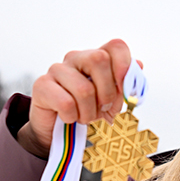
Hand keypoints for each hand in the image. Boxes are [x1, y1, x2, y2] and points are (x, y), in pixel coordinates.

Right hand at [17, 39, 135, 157]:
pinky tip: (69, 118)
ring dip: (88, 112)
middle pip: (99, 59)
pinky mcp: (42, 85)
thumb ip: (125, 85)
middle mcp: (76, 58)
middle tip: (102, 108)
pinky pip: (65, 102)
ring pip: (84, 88)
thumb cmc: (87, 114)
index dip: (124, 64)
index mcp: (96, 59)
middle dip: (106, 91)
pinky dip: (71, 117)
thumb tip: (137, 64)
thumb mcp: (112, 104)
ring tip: (84, 117)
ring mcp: (57, 69)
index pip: (116, 46)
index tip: (125, 88)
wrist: (60, 134)